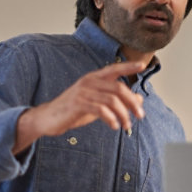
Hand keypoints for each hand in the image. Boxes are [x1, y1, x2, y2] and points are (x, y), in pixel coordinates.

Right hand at [13, 61, 145, 153]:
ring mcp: (83, 92)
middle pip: (118, 88)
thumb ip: (115, 100)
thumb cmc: (73, 110)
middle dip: (132, 103)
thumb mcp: (97, 104)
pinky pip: (101, 110)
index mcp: (93, 78)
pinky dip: (111, 119)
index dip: (129, 67)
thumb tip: (138, 99)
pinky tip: (114, 126)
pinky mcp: (78, 104)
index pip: (114, 69)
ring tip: (127, 125)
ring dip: (124, 115)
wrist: (48, 118)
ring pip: (112, 101)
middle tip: (140, 116)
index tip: (143, 65)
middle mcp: (89, 82)